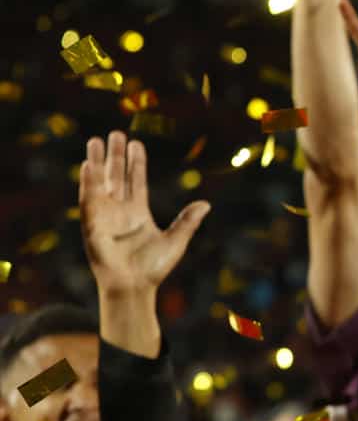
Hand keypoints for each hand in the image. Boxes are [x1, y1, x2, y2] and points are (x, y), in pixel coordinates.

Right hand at [79, 133, 209, 297]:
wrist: (136, 287)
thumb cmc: (154, 268)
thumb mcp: (176, 240)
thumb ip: (188, 221)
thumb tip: (206, 204)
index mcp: (138, 212)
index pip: (136, 180)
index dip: (136, 162)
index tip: (136, 143)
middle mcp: (120, 210)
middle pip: (116, 176)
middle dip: (115, 155)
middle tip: (114, 133)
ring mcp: (105, 216)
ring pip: (100, 183)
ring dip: (97, 162)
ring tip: (95, 141)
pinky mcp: (93, 225)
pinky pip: (89, 201)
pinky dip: (88, 183)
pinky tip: (88, 166)